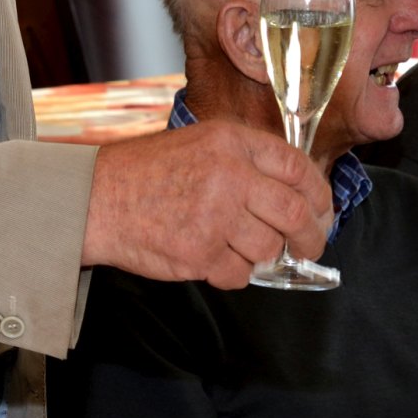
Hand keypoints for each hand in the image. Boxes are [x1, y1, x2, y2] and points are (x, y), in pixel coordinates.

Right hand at [82, 119, 331, 287]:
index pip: (297, 167)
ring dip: (261, 256)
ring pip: (268, 248)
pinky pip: (238, 275)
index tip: (322, 212)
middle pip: (294, 212)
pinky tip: (213, 260)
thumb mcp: (199, 143)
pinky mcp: (199, 252)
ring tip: (239, 249)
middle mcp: (228, 174)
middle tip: (308, 246)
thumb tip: (294, 196)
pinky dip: (232, 275)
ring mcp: (214, 215)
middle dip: (310, 236)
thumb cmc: (146, 173)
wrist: (95, 199)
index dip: (319, 195)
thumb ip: (245, 161)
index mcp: (231, 142)